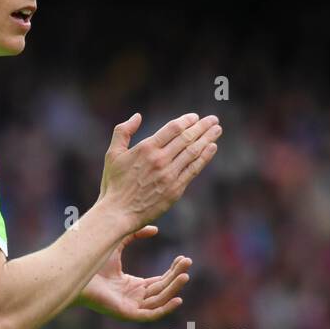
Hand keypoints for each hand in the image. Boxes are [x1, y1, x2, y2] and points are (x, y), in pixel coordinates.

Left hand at [76, 226, 192, 321]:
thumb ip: (135, 235)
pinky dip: (165, 308)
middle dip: (176, 277)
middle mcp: (133, 297)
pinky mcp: (127, 314)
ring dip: (173, 288)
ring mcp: (130, 306)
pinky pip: (150, 315)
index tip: (183, 258)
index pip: (158, 281)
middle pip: (161, 289)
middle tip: (187, 263)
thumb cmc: (92, 260)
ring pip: (159, 300)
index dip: (172, 271)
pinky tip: (177, 299)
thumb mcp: (119, 244)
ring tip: (184, 275)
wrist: (77, 270)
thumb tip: (155, 229)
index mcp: (132, 286)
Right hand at [98, 111, 220, 229]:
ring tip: (217, 129)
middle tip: (213, 119)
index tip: (195, 117)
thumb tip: (137, 116)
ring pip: (193, 152)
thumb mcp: (112, 154)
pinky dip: (204, 157)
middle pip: (186, 138)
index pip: (173, 128)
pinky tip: (212, 148)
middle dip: (202, 126)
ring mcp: (169, 174)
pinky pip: (194, 169)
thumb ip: (122, 132)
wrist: (119, 212)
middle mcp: (160, 159)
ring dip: (207, 138)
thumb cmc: (114, 183)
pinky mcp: (176, 189)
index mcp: (146, 148)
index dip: (186, 120)